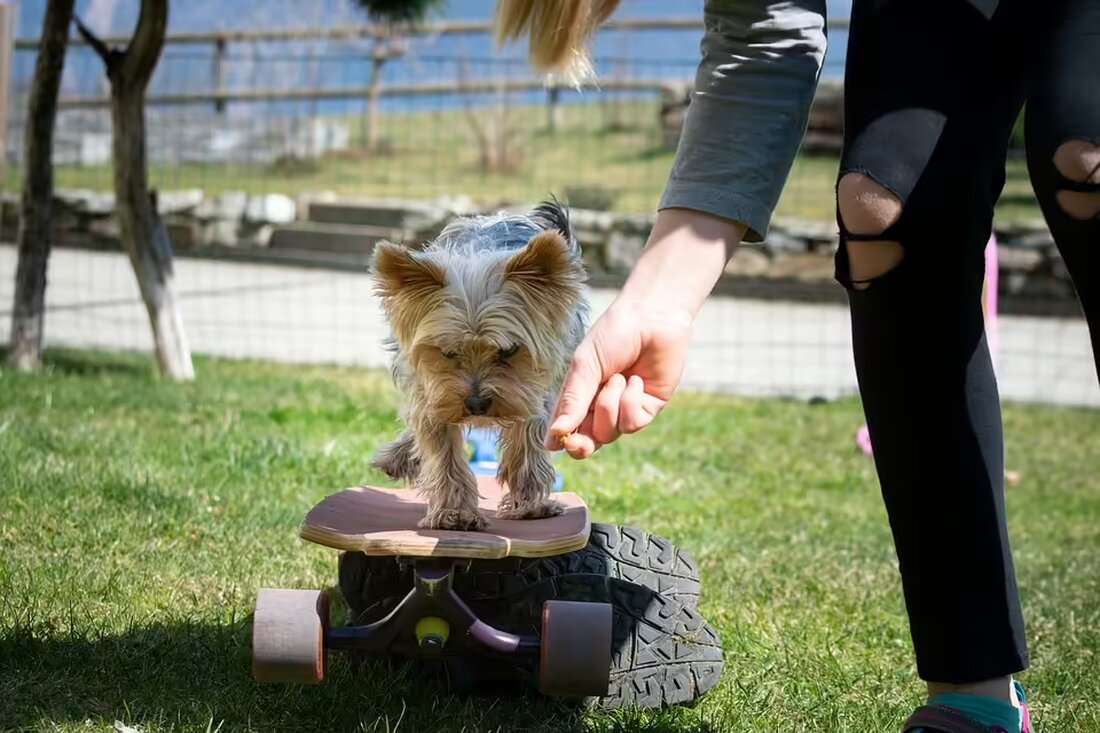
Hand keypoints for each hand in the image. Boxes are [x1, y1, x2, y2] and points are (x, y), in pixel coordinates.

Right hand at [545, 296, 693, 458]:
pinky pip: (633, 422)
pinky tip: (635, 380)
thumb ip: (572, 400)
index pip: (568, 427)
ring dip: (609, 405)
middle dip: (582, 444)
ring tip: (618, 377)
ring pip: (609, 432)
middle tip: (578, 443)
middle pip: (589, 441)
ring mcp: (625, 409)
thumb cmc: (613, 335)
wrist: (651, 318)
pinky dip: (631, 402)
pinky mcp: (649, 408)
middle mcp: (601, 406)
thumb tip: (555, 434)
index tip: (557, 442)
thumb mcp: (585, 366)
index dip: (562, 440)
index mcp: (580, 395)